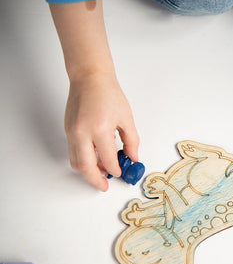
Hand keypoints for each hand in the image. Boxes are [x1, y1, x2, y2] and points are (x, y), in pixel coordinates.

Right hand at [64, 72, 138, 190]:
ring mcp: (72, 132)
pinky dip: (82, 160)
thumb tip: (133, 158)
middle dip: (95, 180)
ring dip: (87, 171)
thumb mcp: (126, 118)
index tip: (120, 172)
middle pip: (85, 167)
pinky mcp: (67, 130)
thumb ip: (131, 141)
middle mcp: (82, 132)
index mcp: (100, 128)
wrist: (89, 78)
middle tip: (104, 186)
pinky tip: (94, 159)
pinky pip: (73, 152)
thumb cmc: (108, 93)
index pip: (107, 159)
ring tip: (100, 173)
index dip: (115, 169)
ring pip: (76, 162)